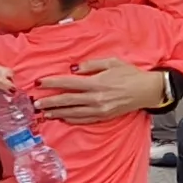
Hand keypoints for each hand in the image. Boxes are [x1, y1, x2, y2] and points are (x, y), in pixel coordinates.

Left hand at [39, 57, 172, 125]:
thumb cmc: (130, 74)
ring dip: (57, 112)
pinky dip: (71, 119)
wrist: (147, 91)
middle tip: (35, 103)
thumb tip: (73, 68)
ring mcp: (99, 110)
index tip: (39, 83)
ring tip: (44, 113)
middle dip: (49, 102)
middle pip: (67, 101)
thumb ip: (90, 65)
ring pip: (73, 112)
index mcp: (96, 83)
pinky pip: (83, 119)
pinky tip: (62, 118)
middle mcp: (95, 98)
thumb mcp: (111, 62)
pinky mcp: (103, 117)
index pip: (68, 83)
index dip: (52, 83)